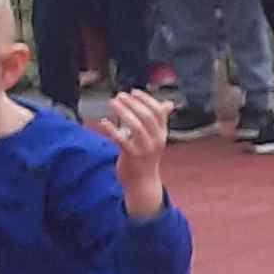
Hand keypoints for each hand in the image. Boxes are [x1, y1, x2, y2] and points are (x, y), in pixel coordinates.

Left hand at [109, 91, 171, 213]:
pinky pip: (122, 140)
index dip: (146, 99)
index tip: (133, 92)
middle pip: (147, 116)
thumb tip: (169, 103)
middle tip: (119, 96)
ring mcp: (145, 149)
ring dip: (123, 112)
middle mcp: (157, 140)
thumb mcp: (156, 137)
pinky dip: (112, 130)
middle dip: (132, 103)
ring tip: (112, 103)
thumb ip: (160, 120)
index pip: (158, 112)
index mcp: (162, 133)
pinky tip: (104, 122)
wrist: (143, 181)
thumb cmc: (146, 156)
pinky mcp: (132, 157)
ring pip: (136, 126)